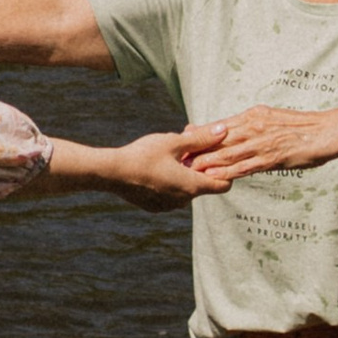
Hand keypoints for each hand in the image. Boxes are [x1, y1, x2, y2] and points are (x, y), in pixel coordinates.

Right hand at [44, 131, 227, 202]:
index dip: (225, 169)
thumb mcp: (174, 142)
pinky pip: (171, 193)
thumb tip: (224, 131)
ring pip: (185, 187)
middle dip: (199, 162)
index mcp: (192, 186)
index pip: (224, 185)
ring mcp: (168, 206)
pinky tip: (158, 164)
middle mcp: (183, 200)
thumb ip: (201, 138)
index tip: (216, 154)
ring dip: (184, 170)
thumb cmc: (144, 155)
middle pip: (203, 183)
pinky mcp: (155, 206)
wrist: (112, 173)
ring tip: (170, 151)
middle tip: (187, 141)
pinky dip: (170, 180)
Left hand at [179, 101, 337, 180]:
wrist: (327, 132)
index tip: (183, 139)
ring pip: (228, 153)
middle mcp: (254, 126)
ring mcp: (262, 142)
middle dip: (197, 149)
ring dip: (207, 163)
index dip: (200, 133)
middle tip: (178, 158)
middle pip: (218, 139)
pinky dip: (228, 172)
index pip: (220, 125)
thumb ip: (253, 124)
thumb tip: (235, 128)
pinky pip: (245, 167)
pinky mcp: (272, 158)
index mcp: (253, 115)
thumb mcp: (273, 119)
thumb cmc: (302, 128)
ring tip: (189, 171)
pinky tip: (215, 179)